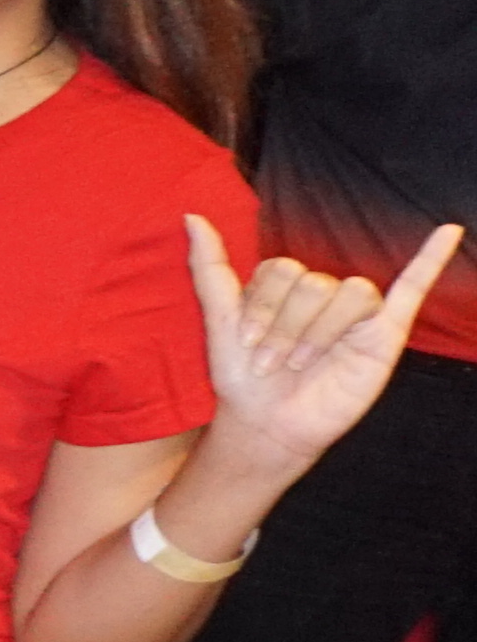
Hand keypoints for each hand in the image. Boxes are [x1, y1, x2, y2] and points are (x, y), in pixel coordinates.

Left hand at [192, 217, 459, 484]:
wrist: (267, 425)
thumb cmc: (242, 376)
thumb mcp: (218, 320)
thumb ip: (209, 268)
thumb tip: (191, 216)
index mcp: (285, 284)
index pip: (282, 268)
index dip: (262, 305)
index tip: (246, 342)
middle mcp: (322, 293)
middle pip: (314, 282)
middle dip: (286, 327)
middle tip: (272, 363)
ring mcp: (356, 312)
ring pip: (350, 292)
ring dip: (319, 332)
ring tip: (301, 365)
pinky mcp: (385, 333)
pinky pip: (413, 288)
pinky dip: (431, 260)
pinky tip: (448, 231)